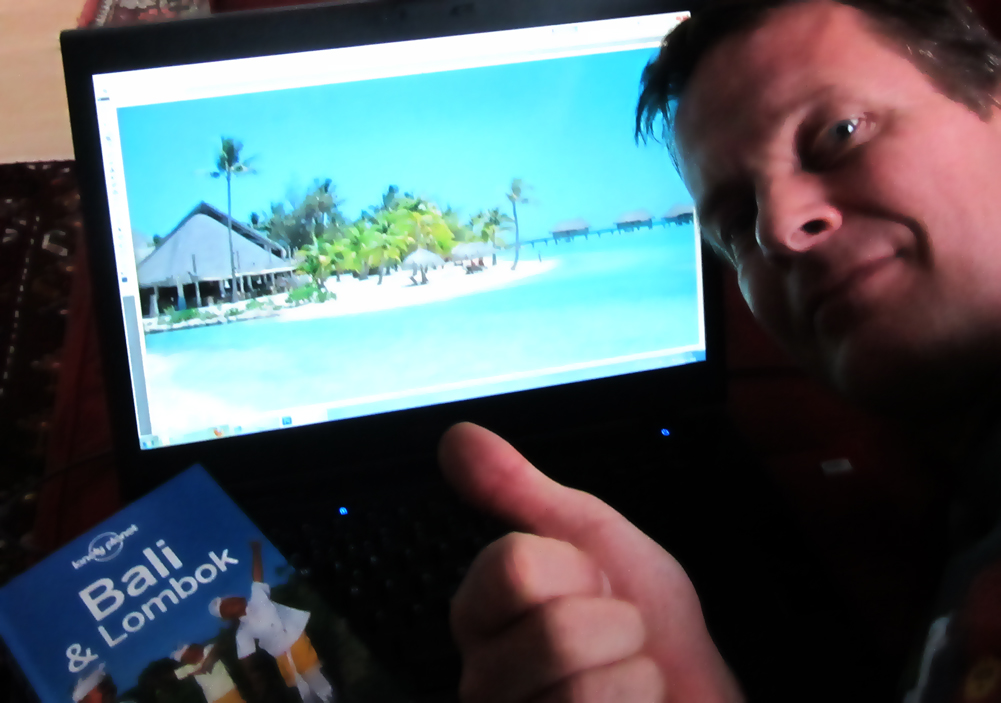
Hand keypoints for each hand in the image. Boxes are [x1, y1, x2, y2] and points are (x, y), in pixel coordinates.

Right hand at [439, 423, 743, 702]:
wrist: (693, 694)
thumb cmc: (646, 622)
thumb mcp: (589, 537)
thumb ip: (517, 489)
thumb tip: (457, 437)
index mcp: (483, 612)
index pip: (513, 566)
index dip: (577, 568)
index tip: (593, 581)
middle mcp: (483, 677)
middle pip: (553, 631)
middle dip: (614, 624)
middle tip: (614, 634)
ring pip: (578, 686)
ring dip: (632, 674)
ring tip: (623, 676)